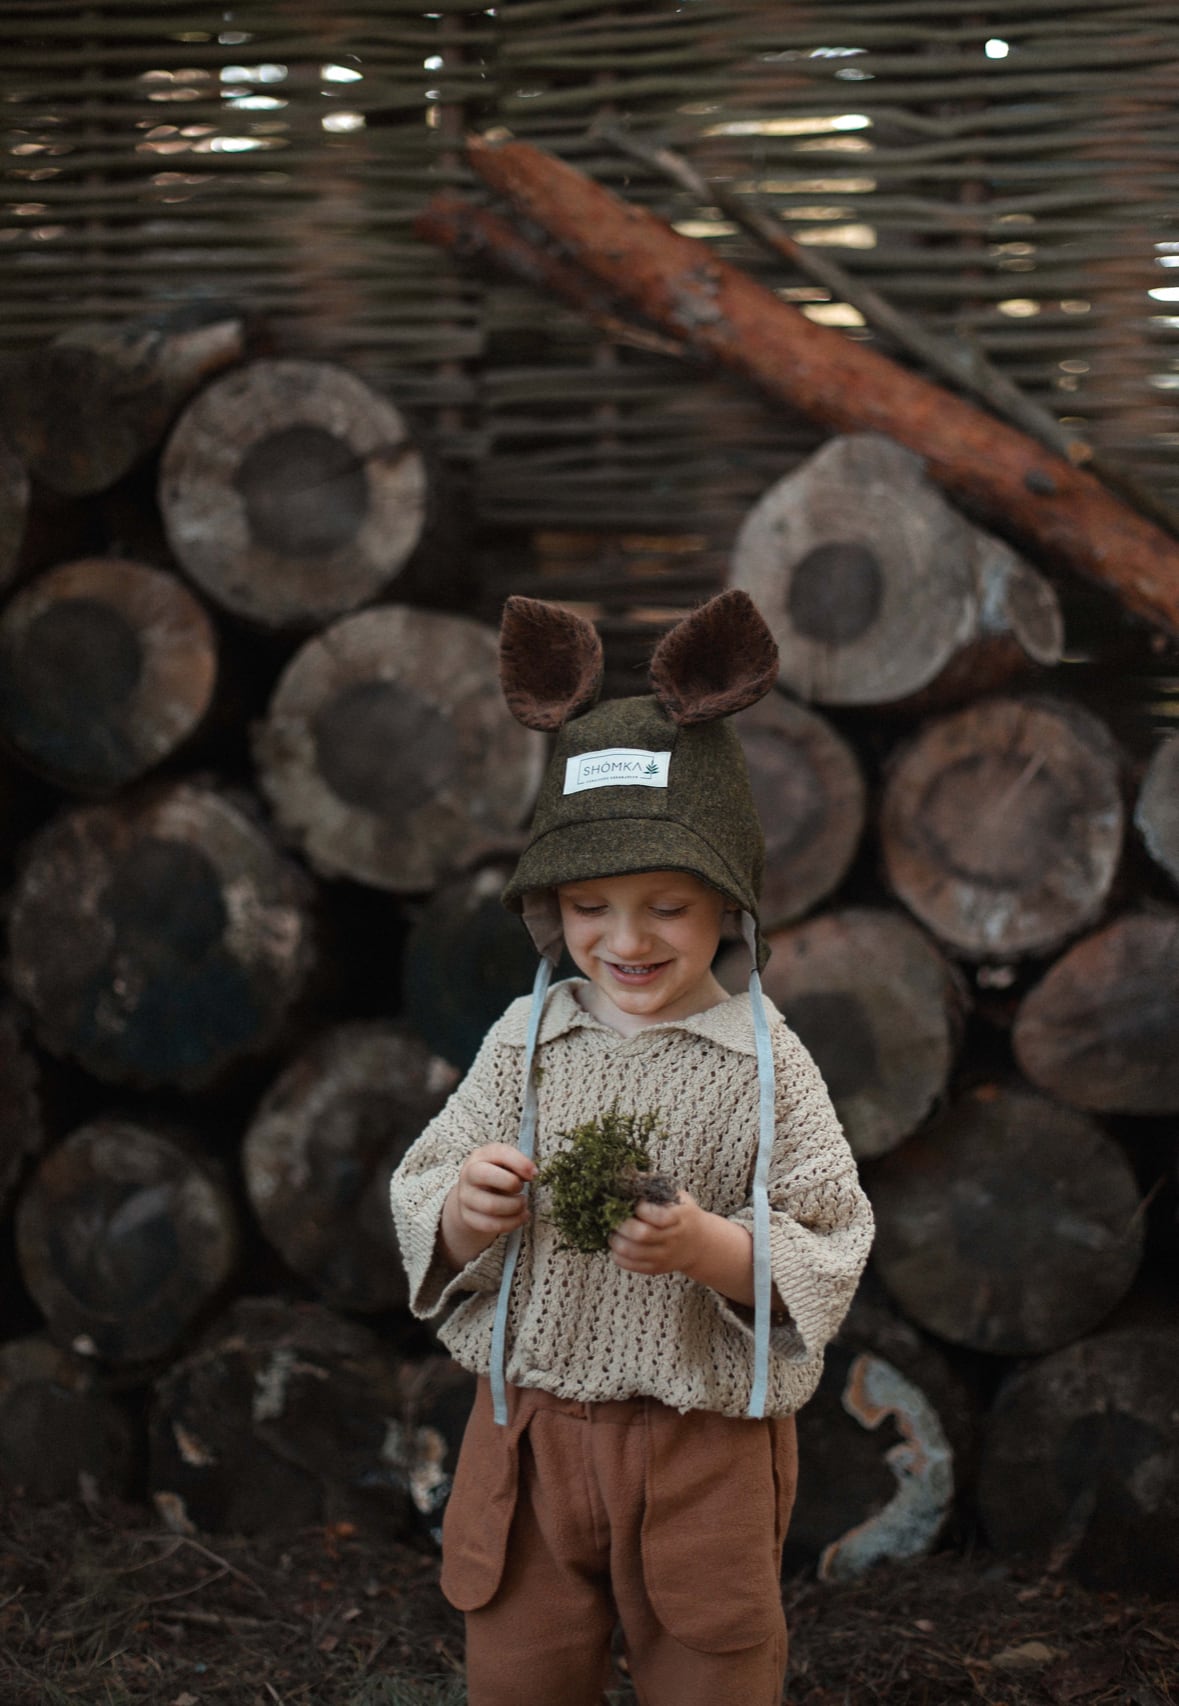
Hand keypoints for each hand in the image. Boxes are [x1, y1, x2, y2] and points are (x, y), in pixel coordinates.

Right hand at [440, 1144, 535, 1268]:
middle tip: (521, 1187)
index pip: (498, 1153)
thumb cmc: (496, 1176)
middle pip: (485, 1175)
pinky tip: (521, 1216)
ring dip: (515, 1206)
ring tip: (523, 1203)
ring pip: (491, 1205)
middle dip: (511, 1182)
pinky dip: (512, 1222)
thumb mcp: (504, 1164)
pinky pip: (491, 1224)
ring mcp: (466, 1197)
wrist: (473, 1197)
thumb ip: (517, 1164)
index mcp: (480, 1156)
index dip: (519, 1162)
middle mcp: (469, 1175)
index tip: (534, 1173)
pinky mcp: (469, 1217)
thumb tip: (531, 1173)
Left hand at [608, 1191, 705, 1276]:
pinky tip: (617, 1245)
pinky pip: (631, 1266)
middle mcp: (672, 1239)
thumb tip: (628, 1174)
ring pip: (632, 1252)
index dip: (643, 1209)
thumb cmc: (683, 1214)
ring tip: (613, 1231)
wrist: (700, 1244)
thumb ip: (655, 1185)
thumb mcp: (678, 1197)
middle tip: (614, 1217)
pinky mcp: (655, 1268)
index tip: (636, 1203)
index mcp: (680, 1218)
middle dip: (622, 1224)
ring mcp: (664, 1256)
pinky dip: (618, 1255)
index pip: (660, 1216)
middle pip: (642, 1235)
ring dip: (616, 1240)